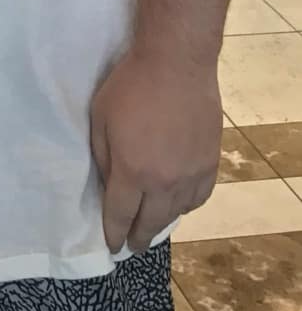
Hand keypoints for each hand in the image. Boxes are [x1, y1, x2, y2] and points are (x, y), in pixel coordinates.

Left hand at [90, 48, 221, 253]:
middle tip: (132, 245)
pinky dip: (186, 205)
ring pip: (176, 213)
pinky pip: (199, 197)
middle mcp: (163, 182)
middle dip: (138, 237)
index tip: (113, 246)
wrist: (176, 64)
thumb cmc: (130, 85)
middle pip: (150, 222)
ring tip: (152, 224)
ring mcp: (190, 174)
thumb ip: (103, 156)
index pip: (121, 215)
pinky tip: (179, 203)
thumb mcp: (100, 118)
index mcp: (132, 171)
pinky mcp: (210, 163)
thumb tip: (110, 184)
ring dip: (162, 222)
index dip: (114, 234)